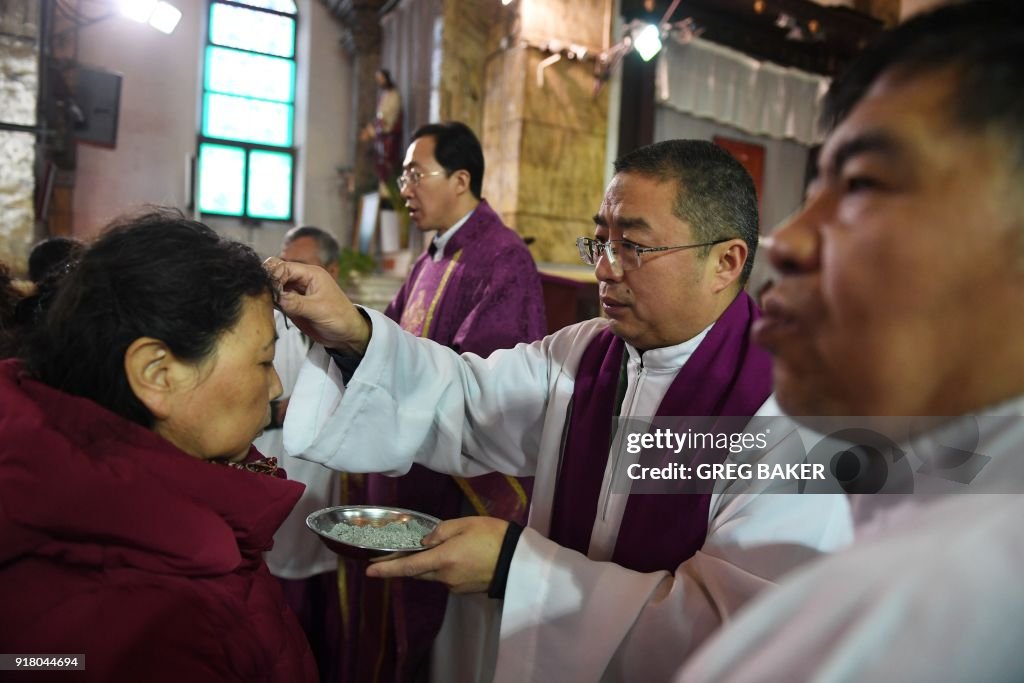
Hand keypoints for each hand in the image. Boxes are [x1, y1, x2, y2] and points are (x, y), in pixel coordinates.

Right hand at [264, 257, 370, 355]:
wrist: (346, 335)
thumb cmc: (340, 318)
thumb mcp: (319, 310)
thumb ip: (297, 303)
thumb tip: (276, 298)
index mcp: (310, 274)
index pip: (284, 267)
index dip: (273, 276)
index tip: (268, 291)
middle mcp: (301, 280)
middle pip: (276, 274)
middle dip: (267, 282)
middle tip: (262, 296)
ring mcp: (295, 293)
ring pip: (273, 287)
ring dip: (266, 293)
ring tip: (261, 303)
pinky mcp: (292, 305)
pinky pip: (276, 300)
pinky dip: (269, 303)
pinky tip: (265, 309)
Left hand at [366, 516, 508, 593]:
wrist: (518, 561)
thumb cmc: (493, 536)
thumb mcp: (465, 523)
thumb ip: (440, 531)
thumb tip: (424, 541)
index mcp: (443, 559)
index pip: (408, 567)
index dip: (387, 570)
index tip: (369, 572)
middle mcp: (445, 577)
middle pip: (417, 572)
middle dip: (405, 564)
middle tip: (393, 554)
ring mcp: (454, 586)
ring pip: (431, 575)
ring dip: (426, 565)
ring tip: (431, 550)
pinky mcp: (464, 590)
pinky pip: (445, 578)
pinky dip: (442, 568)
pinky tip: (453, 557)